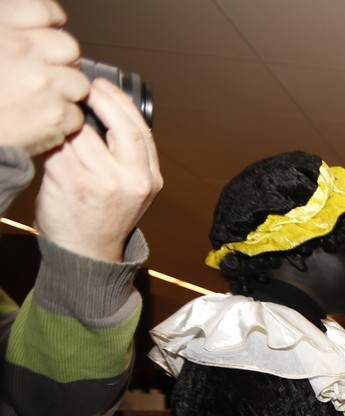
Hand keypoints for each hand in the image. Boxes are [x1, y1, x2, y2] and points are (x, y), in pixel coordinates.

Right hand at [0, 0, 87, 156]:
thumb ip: (6, 29)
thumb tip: (39, 25)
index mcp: (0, 27)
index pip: (42, 11)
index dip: (51, 21)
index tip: (50, 30)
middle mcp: (22, 50)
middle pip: (68, 48)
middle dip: (61, 62)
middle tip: (44, 74)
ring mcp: (41, 82)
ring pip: (78, 82)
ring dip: (65, 92)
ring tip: (40, 100)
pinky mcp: (53, 115)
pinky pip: (76, 114)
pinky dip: (62, 121)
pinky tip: (39, 121)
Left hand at [34, 79, 161, 261]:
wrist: (87, 253)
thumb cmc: (104, 217)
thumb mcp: (132, 188)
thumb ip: (126, 157)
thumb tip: (102, 113)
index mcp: (149, 179)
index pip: (141, 130)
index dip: (120, 103)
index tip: (103, 87)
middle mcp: (131, 181)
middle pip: (120, 127)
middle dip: (100, 99)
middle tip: (83, 87)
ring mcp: (102, 182)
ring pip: (83, 134)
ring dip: (68, 120)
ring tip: (60, 113)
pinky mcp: (71, 182)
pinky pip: (59, 148)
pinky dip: (51, 138)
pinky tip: (48, 135)